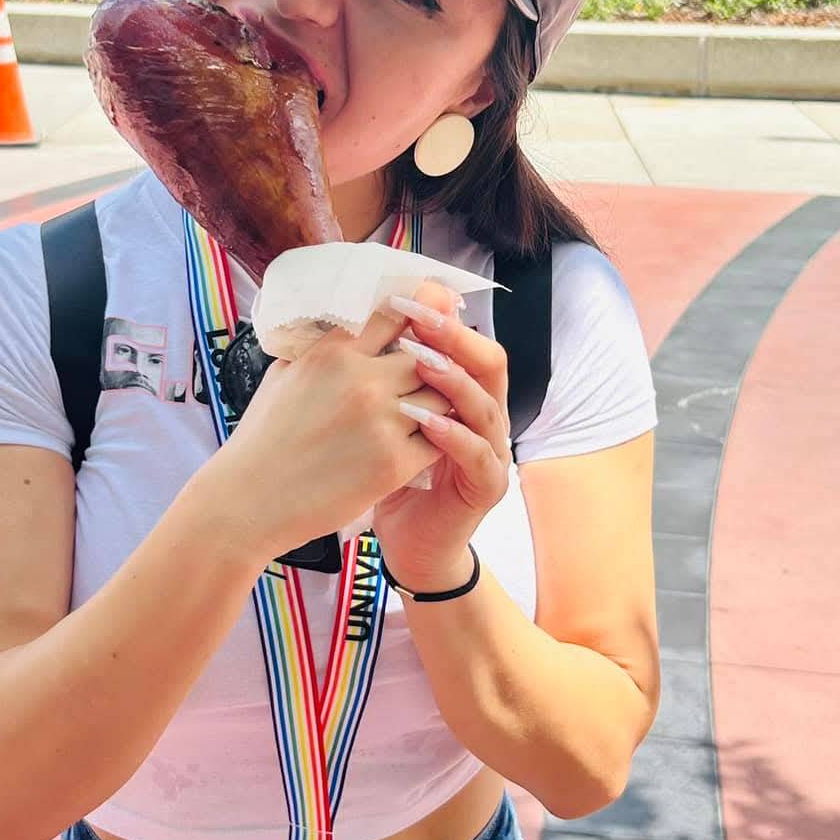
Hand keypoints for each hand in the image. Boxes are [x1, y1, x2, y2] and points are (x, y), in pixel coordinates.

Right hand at [209, 301, 437, 562]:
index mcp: (333, 352)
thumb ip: (320, 347)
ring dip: (441, 404)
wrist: (248, 501)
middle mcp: (361, 380)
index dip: (419, 313)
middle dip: (437, 364)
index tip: (432, 318)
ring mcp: (380, 422)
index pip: (396, 313)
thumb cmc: (261, 439)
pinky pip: (439, 440)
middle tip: (441, 374)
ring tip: (432, 412)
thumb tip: (347, 326)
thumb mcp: (283, 375)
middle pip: (430, 355)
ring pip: (442, 397)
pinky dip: (438, 440)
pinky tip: (425, 443)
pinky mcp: (393, 463)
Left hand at [371, 282, 510, 593]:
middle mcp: (484, 416)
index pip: (462, 343)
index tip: (400, 296)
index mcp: (461, 394)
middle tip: (417, 317)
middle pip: (487, 361)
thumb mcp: (380, 420)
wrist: (408, 542)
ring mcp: (491, 451)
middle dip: (453, 336)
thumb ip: (378, 378)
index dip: (437, 317)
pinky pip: (477, 453)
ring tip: (420, 362)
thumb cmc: (389, 479)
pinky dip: (454, 435)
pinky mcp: (487, 486)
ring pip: (486, 403)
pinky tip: (427, 422)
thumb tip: (348, 324)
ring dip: (453, 379)